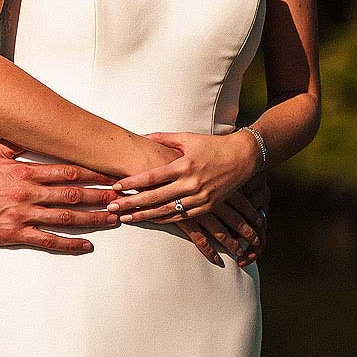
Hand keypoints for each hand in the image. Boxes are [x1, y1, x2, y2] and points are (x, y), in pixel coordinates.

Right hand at [0, 139, 121, 253]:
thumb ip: (16, 144)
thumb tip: (36, 131)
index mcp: (24, 173)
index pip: (65, 172)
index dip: (91, 174)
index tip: (109, 175)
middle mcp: (27, 194)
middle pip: (72, 195)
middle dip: (100, 196)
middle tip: (121, 197)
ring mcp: (23, 215)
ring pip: (65, 217)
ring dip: (92, 218)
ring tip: (113, 219)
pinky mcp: (17, 234)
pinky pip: (48, 240)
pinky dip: (69, 243)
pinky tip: (86, 244)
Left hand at [107, 131, 260, 224]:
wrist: (244, 158)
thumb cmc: (212, 145)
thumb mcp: (187, 138)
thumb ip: (162, 138)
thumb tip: (139, 136)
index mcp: (184, 165)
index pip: (153, 176)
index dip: (133, 182)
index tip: (116, 187)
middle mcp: (192, 183)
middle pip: (156, 197)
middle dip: (131, 203)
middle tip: (112, 207)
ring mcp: (201, 197)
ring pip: (167, 210)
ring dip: (145, 215)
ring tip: (125, 218)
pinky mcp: (208, 206)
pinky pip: (183, 217)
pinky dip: (165, 219)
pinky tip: (150, 220)